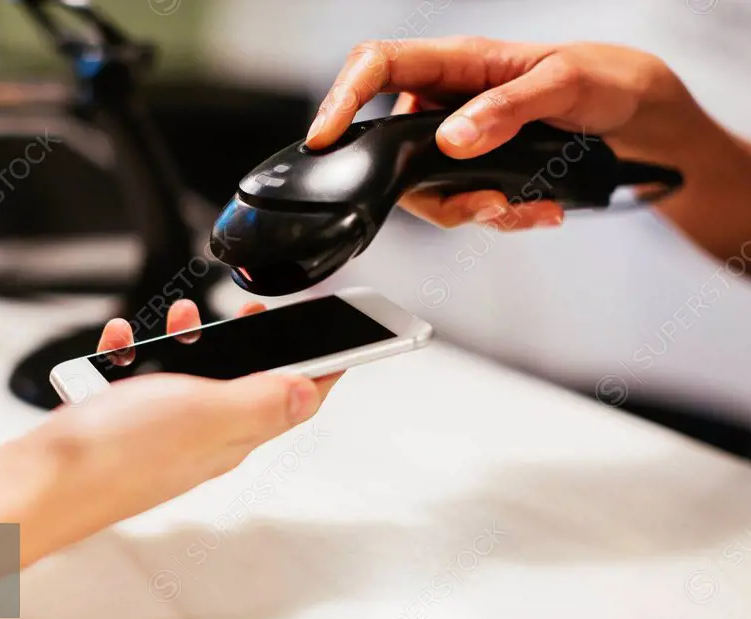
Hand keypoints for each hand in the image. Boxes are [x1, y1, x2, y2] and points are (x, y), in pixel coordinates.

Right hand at [20, 300, 341, 543]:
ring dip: (190, 338)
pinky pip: (137, 380)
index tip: (342, 340)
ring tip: (179, 317)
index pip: (292, 404)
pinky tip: (120, 344)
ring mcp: (157, 432)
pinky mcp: (118, 425)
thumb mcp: (203, 414)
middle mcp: (199, 437)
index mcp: (231, 435)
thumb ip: (259, 401)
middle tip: (257, 313)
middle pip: (246, 385)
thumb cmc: (113, 455)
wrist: (34, 487)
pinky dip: (133, 353)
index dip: (321, 370)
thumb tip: (309, 391)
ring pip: (190, 375)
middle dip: (255, 343)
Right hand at [306, 38, 702, 230]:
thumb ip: (507, 109)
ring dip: (474, 211)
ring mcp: (452, 138)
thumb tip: (452, 139)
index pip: (377, 66)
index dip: (341, 98)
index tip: (324, 138)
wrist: (633, 116)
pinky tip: (535, 211)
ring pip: (425, 190)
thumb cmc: (602, 79)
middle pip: (392, 148)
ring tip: (528, 209)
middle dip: (435, 192)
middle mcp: (444, 101)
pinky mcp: (470, 170)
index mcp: (457, 61)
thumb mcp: (565, 83)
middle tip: (487, 205)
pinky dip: (497, 217)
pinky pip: (459, 204)